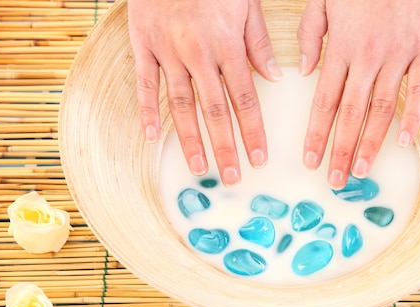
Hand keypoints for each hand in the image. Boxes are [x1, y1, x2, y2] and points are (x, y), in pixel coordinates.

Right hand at [128, 0, 282, 185]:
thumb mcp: (247, 2)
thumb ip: (259, 43)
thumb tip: (276, 78)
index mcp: (227, 44)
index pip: (245, 98)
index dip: (253, 131)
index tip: (259, 158)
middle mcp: (198, 53)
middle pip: (215, 109)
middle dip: (226, 146)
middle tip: (233, 176)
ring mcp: (168, 51)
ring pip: (181, 103)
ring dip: (191, 139)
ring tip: (199, 168)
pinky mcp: (143, 45)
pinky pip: (145, 83)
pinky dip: (147, 111)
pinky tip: (153, 136)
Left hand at [298, 0, 419, 188]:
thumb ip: (311, 34)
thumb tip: (304, 71)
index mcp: (342, 48)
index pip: (324, 101)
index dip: (316, 133)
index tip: (309, 159)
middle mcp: (368, 58)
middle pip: (351, 113)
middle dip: (341, 150)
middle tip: (335, 180)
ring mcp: (399, 56)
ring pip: (382, 109)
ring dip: (371, 143)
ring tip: (362, 170)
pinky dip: (413, 117)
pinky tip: (403, 142)